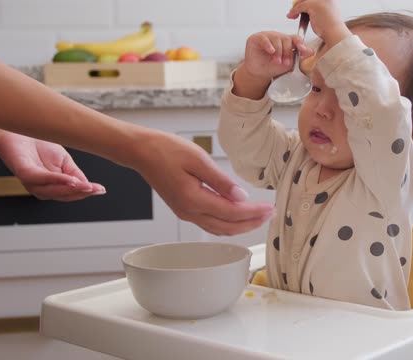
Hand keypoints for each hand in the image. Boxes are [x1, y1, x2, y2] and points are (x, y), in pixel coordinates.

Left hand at [0, 132, 104, 200]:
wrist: (18, 130)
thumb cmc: (38, 145)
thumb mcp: (63, 161)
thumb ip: (74, 174)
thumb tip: (88, 185)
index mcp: (52, 186)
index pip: (71, 193)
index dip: (86, 192)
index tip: (101, 190)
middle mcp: (41, 188)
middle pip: (64, 195)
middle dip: (82, 193)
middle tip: (96, 189)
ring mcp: (32, 182)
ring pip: (54, 190)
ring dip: (71, 189)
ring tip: (86, 186)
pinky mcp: (24, 172)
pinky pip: (42, 179)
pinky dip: (57, 180)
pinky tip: (70, 179)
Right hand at [132, 130, 274, 235]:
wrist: (142, 152)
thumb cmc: (166, 150)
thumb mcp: (198, 159)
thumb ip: (221, 181)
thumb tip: (241, 197)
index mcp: (194, 200)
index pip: (232, 213)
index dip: (254, 213)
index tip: (269, 208)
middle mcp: (189, 212)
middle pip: (228, 227)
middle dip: (252, 223)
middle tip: (270, 214)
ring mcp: (186, 213)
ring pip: (220, 229)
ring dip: (241, 226)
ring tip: (259, 217)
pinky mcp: (184, 209)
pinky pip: (211, 224)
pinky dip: (228, 224)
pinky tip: (237, 217)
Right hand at [242, 31, 313, 80]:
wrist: (259, 73)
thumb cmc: (273, 67)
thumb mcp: (288, 64)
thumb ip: (298, 57)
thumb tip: (311, 52)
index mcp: (286, 41)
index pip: (295, 38)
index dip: (300, 43)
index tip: (303, 51)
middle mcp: (277, 36)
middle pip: (286, 38)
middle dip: (287, 51)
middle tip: (286, 62)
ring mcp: (266, 36)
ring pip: (276, 38)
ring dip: (278, 51)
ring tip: (277, 61)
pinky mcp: (256, 38)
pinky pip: (264, 38)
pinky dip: (268, 45)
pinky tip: (271, 51)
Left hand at [288, 0, 350, 46]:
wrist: (335, 34)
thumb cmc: (332, 29)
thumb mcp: (326, 15)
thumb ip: (319, 10)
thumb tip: (309, 10)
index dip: (305, 2)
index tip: (300, 6)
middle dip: (299, 3)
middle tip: (295, 10)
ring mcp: (319, 0)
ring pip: (302, 1)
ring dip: (295, 8)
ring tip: (293, 14)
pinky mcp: (313, 5)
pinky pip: (299, 7)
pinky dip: (293, 12)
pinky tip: (291, 16)